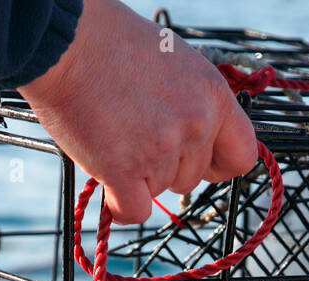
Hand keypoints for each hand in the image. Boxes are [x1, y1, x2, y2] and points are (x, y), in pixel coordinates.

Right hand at [18, 0, 257, 223]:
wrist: (66, 40)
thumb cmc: (114, 45)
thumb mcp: (177, 63)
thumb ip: (196, 104)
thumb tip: (200, 139)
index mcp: (213, 95)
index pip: (242, 155)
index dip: (219, 164)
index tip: (199, 160)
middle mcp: (195, 124)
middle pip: (192, 178)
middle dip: (166, 166)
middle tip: (134, 132)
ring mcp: (161, 149)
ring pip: (160, 191)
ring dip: (137, 174)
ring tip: (113, 133)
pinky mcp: (124, 170)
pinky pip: (135, 211)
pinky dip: (120, 204)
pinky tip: (109, 180)